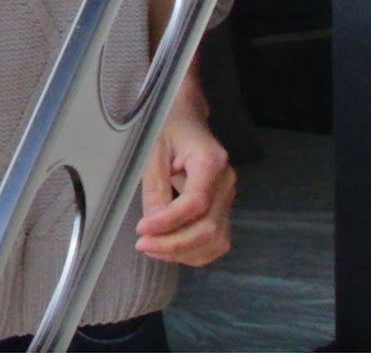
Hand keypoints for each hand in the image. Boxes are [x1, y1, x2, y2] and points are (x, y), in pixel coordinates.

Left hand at [135, 89, 233, 265]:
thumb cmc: (167, 127)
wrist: (185, 116)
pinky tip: (170, 249)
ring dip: (184, 252)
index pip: (195, 204)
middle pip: (208, 227)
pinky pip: (216, 240)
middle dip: (174, 244)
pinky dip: (195, 252)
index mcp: (210, 162)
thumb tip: (152, 224)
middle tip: (143, 245)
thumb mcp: (153, 149)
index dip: (169, 222)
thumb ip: (154, 186)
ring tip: (154, 249)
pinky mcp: (222, 208)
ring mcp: (227, 198)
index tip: (142, 230)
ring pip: (216, 240)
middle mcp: (225, 183)